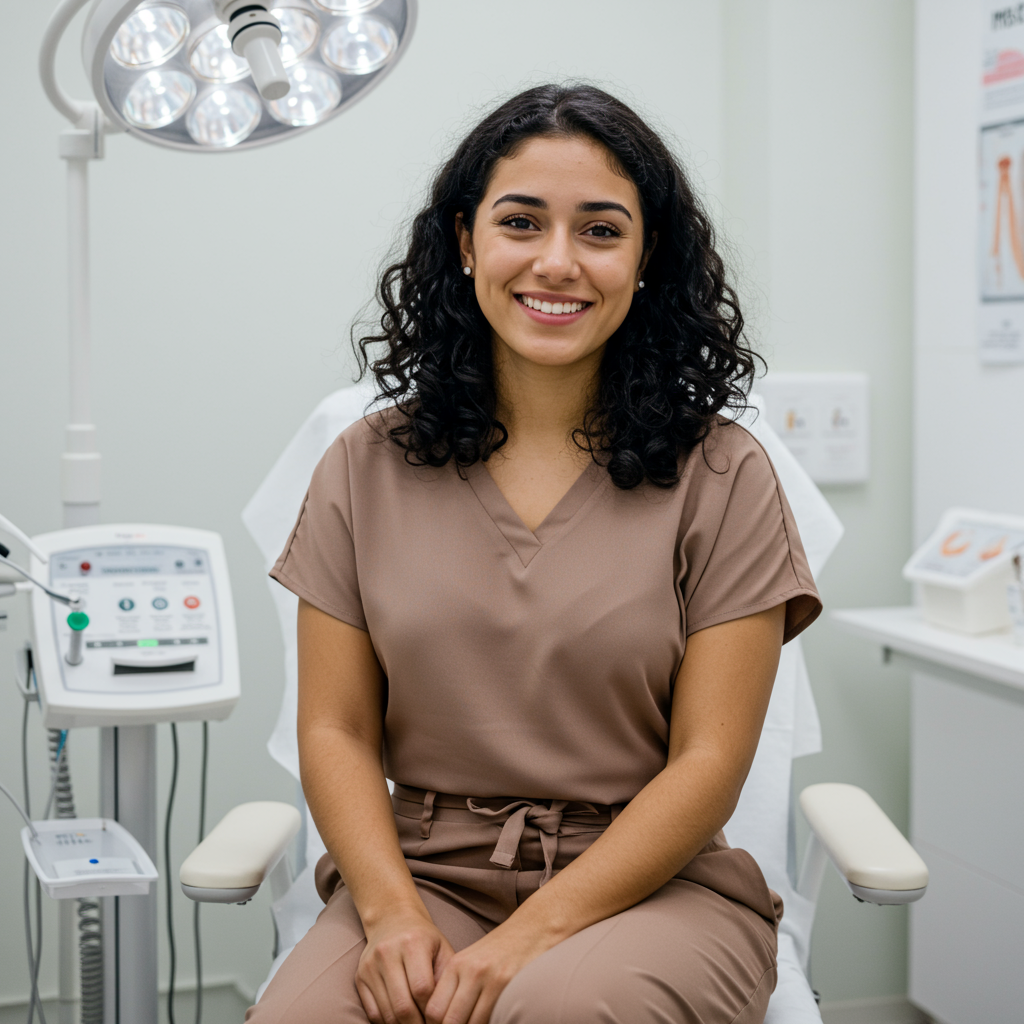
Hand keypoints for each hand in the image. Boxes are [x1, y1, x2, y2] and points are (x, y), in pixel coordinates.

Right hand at [357, 908, 454, 1023]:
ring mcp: (370, 965)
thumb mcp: (442, 949)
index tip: (441, 1019)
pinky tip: (401, 1021)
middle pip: (403, 1006)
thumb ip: (447, 978)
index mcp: (413, 942)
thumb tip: (447, 1012)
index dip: (433, 1011)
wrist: (392, 919)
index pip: (422, 989)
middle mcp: (387, 952)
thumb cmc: (424, 939)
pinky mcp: (360, 977)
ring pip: (387, 1013)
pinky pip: (372, 1012)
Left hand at [424, 922, 551, 1023]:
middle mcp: (470, 971)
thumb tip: (442, 1018)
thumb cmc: (503, 949)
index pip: (434, 1009)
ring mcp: (490, 978)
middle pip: (449, 1020)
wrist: (534, 927)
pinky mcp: (510, 984)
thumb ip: (456, 986)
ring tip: (478, 1022)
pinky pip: (493, 1020)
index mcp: (456, 965)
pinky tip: (494, 1020)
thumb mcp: (473, 961)